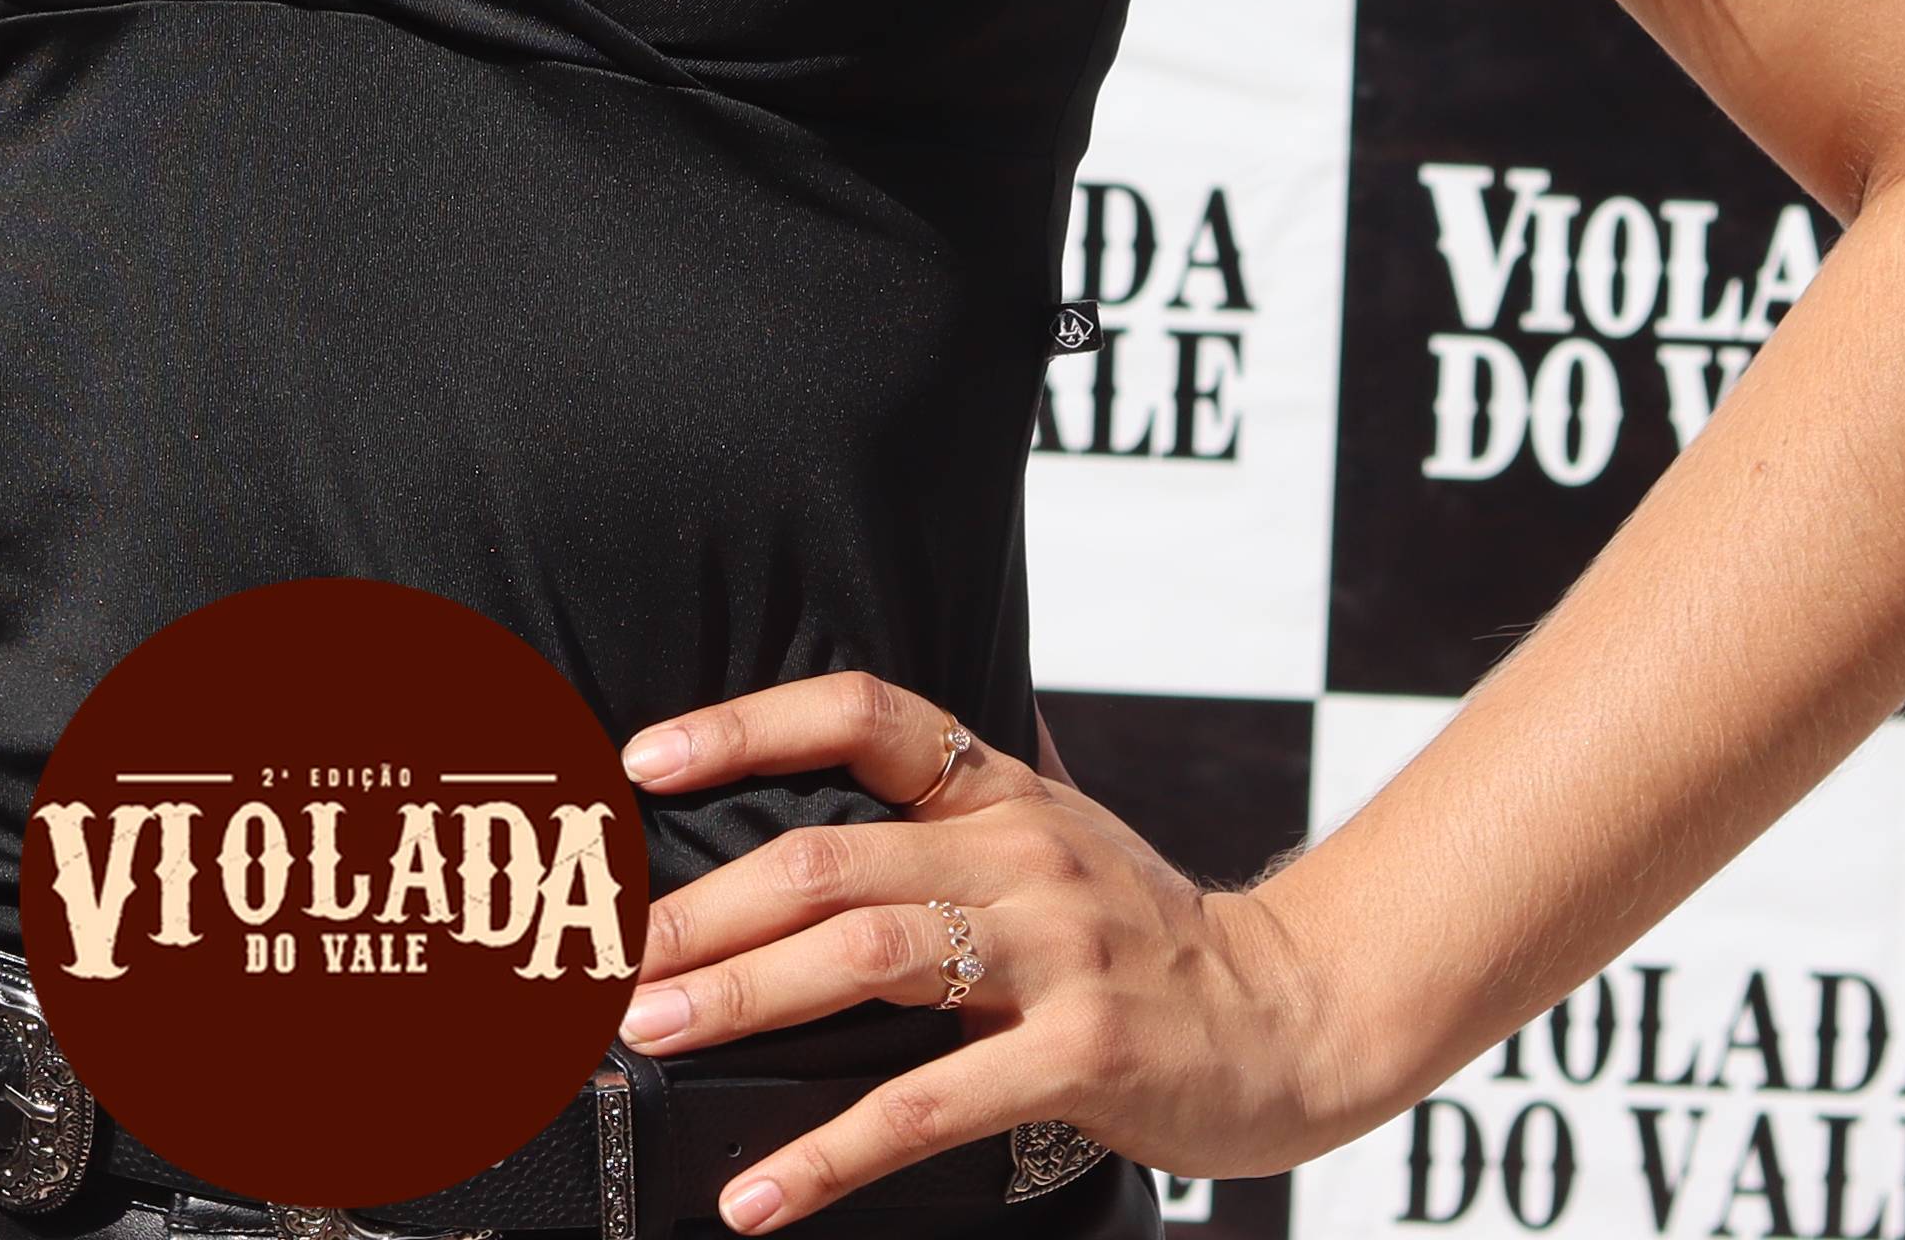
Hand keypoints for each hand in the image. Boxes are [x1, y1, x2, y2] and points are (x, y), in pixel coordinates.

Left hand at [610, 673, 1354, 1226]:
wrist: (1299, 1015)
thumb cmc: (1158, 934)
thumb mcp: (1062, 836)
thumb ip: (964, 800)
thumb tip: (850, 751)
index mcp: (1004, 792)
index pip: (863, 713)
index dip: (747, 725)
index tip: (643, 759)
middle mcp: (1023, 854)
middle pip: (828, 859)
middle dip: (700, 909)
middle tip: (606, 957)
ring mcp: (1055, 952)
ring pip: (862, 958)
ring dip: (738, 999)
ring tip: (648, 1034)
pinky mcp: (1079, 1056)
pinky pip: (927, 1104)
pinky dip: (828, 1152)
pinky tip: (757, 1191)